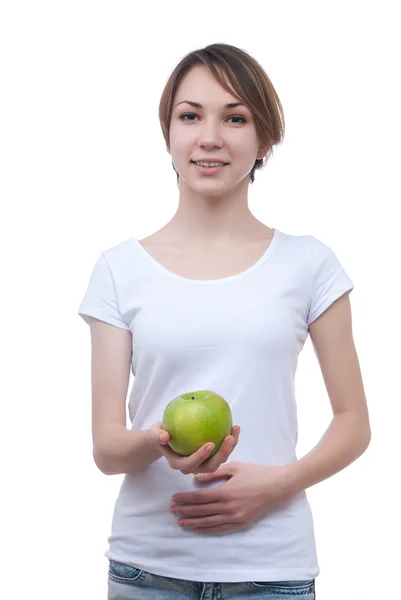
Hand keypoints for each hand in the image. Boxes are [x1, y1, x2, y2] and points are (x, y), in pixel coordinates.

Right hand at [148, 422, 239, 474]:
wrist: (166, 437)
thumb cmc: (160, 434)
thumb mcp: (155, 432)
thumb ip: (158, 435)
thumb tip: (164, 436)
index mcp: (179, 463)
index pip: (190, 464)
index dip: (201, 456)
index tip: (210, 443)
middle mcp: (193, 467)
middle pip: (210, 467)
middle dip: (222, 454)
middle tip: (229, 438)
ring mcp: (203, 463)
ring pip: (219, 460)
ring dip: (229, 448)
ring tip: (235, 431)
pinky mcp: (210, 456)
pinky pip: (222, 451)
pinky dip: (230, 442)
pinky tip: (234, 427)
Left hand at [170, 461, 292, 533]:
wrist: (277, 486)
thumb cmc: (256, 473)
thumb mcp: (234, 467)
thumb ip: (214, 473)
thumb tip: (196, 479)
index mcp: (226, 492)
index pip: (200, 498)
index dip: (185, 499)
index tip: (174, 499)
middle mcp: (229, 508)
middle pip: (202, 511)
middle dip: (185, 511)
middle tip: (171, 511)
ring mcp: (235, 518)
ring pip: (209, 522)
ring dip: (193, 522)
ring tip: (180, 522)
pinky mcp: (242, 524)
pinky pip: (221, 529)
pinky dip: (207, 529)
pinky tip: (198, 529)